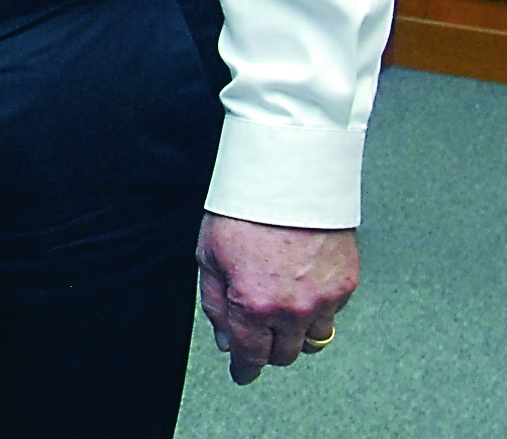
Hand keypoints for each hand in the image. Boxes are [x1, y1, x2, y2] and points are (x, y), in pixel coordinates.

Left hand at [196, 214, 357, 383]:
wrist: (287, 179)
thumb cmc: (244, 212)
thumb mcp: (209, 255)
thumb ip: (216, 303)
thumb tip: (226, 339)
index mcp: (253, 304)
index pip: (250, 355)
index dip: (244, 370)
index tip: (242, 374)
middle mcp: (291, 309)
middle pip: (283, 354)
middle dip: (267, 349)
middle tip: (257, 335)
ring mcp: (323, 300)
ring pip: (312, 340)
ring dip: (295, 334)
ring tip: (282, 312)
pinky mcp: (345, 285)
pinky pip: (331, 315)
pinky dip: (316, 310)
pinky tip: (301, 288)